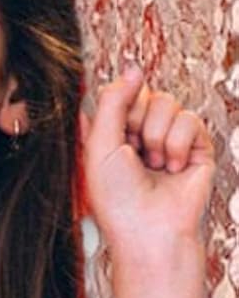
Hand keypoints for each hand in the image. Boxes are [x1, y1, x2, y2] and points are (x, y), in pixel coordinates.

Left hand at [82, 67, 214, 253]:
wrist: (148, 229)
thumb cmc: (116, 196)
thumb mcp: (100, 144)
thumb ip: (112, 102)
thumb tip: (133, 68)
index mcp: (113, 132)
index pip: (119, 94)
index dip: (118, 106)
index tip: (116, 132)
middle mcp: (141, 133)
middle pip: (144, 94)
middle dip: (137, 121)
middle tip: (133, 151)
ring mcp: (170, 139)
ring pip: (167, 103)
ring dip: (157, 135)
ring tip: (152, 164)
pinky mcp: (197, 148)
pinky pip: (190, 120)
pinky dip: (177, 143)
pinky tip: (172, 167)